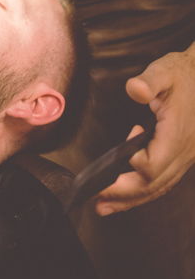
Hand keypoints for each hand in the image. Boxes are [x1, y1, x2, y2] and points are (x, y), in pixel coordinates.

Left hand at [95, 44, 194, 214]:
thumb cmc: (183, 75)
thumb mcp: (165, 72)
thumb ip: (149, 81)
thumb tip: (135, 89)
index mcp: (177, 134)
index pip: (156, 163)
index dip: (135, 165)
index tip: (121, 154)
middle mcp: (182, 152)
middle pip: (153, 183)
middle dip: (123, 193)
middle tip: (96, 198)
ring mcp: (183, 158)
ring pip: (158, 187)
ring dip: (130, 199)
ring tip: (103, 207)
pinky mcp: (179, 158)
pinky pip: (162, 182)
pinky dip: (143, 192)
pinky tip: (127, 196)